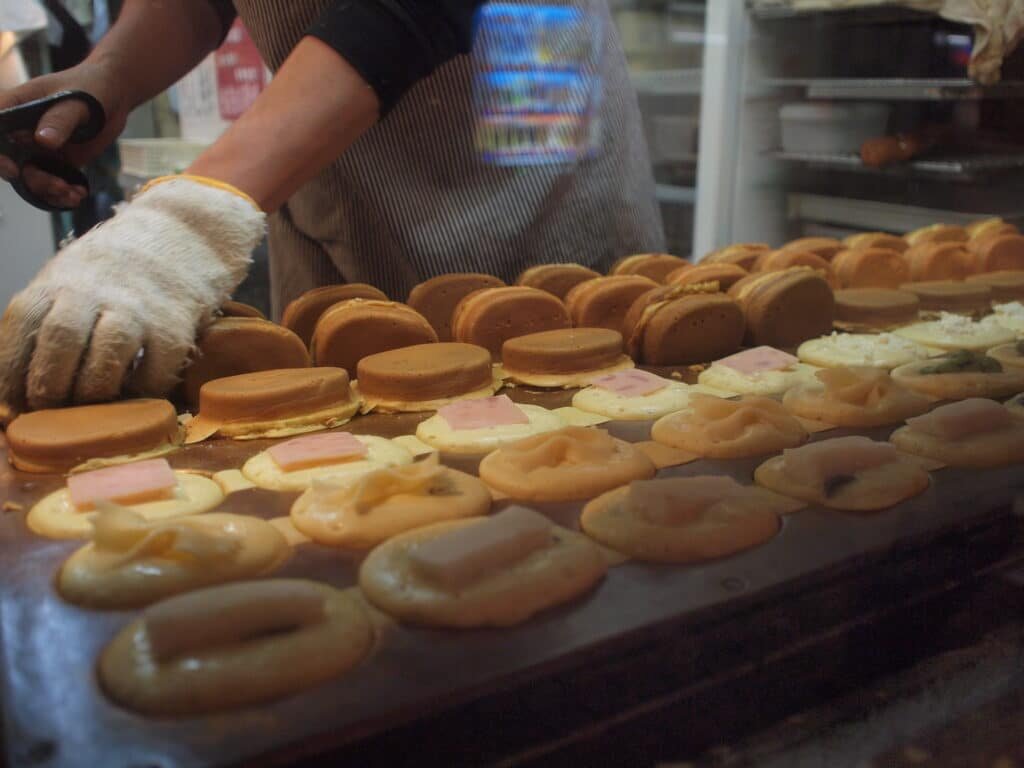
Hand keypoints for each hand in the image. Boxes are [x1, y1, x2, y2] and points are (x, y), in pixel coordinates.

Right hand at [0, 60, 128, 208]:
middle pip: (9, 161)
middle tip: (58, 186)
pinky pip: (52, 181)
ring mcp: (37, 147)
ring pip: (30, 176)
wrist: (113, 94)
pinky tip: (78, 194)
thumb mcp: (77, 100)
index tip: (14, 169)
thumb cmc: (90, 87)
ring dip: (48, 190)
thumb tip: (43, 141)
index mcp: (14, 108)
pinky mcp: (57, 160)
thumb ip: (60, 120)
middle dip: (31, 180)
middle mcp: (20, 130)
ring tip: (72, 194)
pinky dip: (62, 193)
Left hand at [0, 176, 265, 411]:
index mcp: (58, 282)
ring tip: (91, 409)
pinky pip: (155, 372)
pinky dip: (140, 393)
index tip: (9, 406)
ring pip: (108, 356)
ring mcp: (138, 309)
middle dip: (49, 385)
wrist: (182, 237)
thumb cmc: (114, 273)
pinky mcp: (176, 328)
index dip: (9, 371)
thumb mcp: (66, 281)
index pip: (21, 325)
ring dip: (93, 393)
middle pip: (62, 338)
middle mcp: (96, 291)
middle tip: (50, 410)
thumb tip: (12, 393)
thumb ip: (42, 323)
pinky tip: (134, 397)